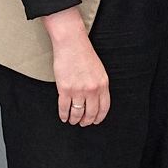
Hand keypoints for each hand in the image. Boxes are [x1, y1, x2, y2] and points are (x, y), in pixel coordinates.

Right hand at [42, 8, 109, 126]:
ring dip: (74, 120)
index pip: (104, 108)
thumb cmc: (83, 54)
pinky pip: (64, 108)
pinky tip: (64, 116)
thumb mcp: (99, 70)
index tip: (95, 121)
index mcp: (103, 84)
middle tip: (83, 123)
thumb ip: (99, 85)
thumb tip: (96, 100)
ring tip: (72, 120)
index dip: (99, 117)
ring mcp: (78, 90)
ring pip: (77, 113)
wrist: (71, 43)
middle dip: (86, 121)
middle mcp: (92, 89)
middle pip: (91, 113)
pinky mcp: (65, 89)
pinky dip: (64, 115)